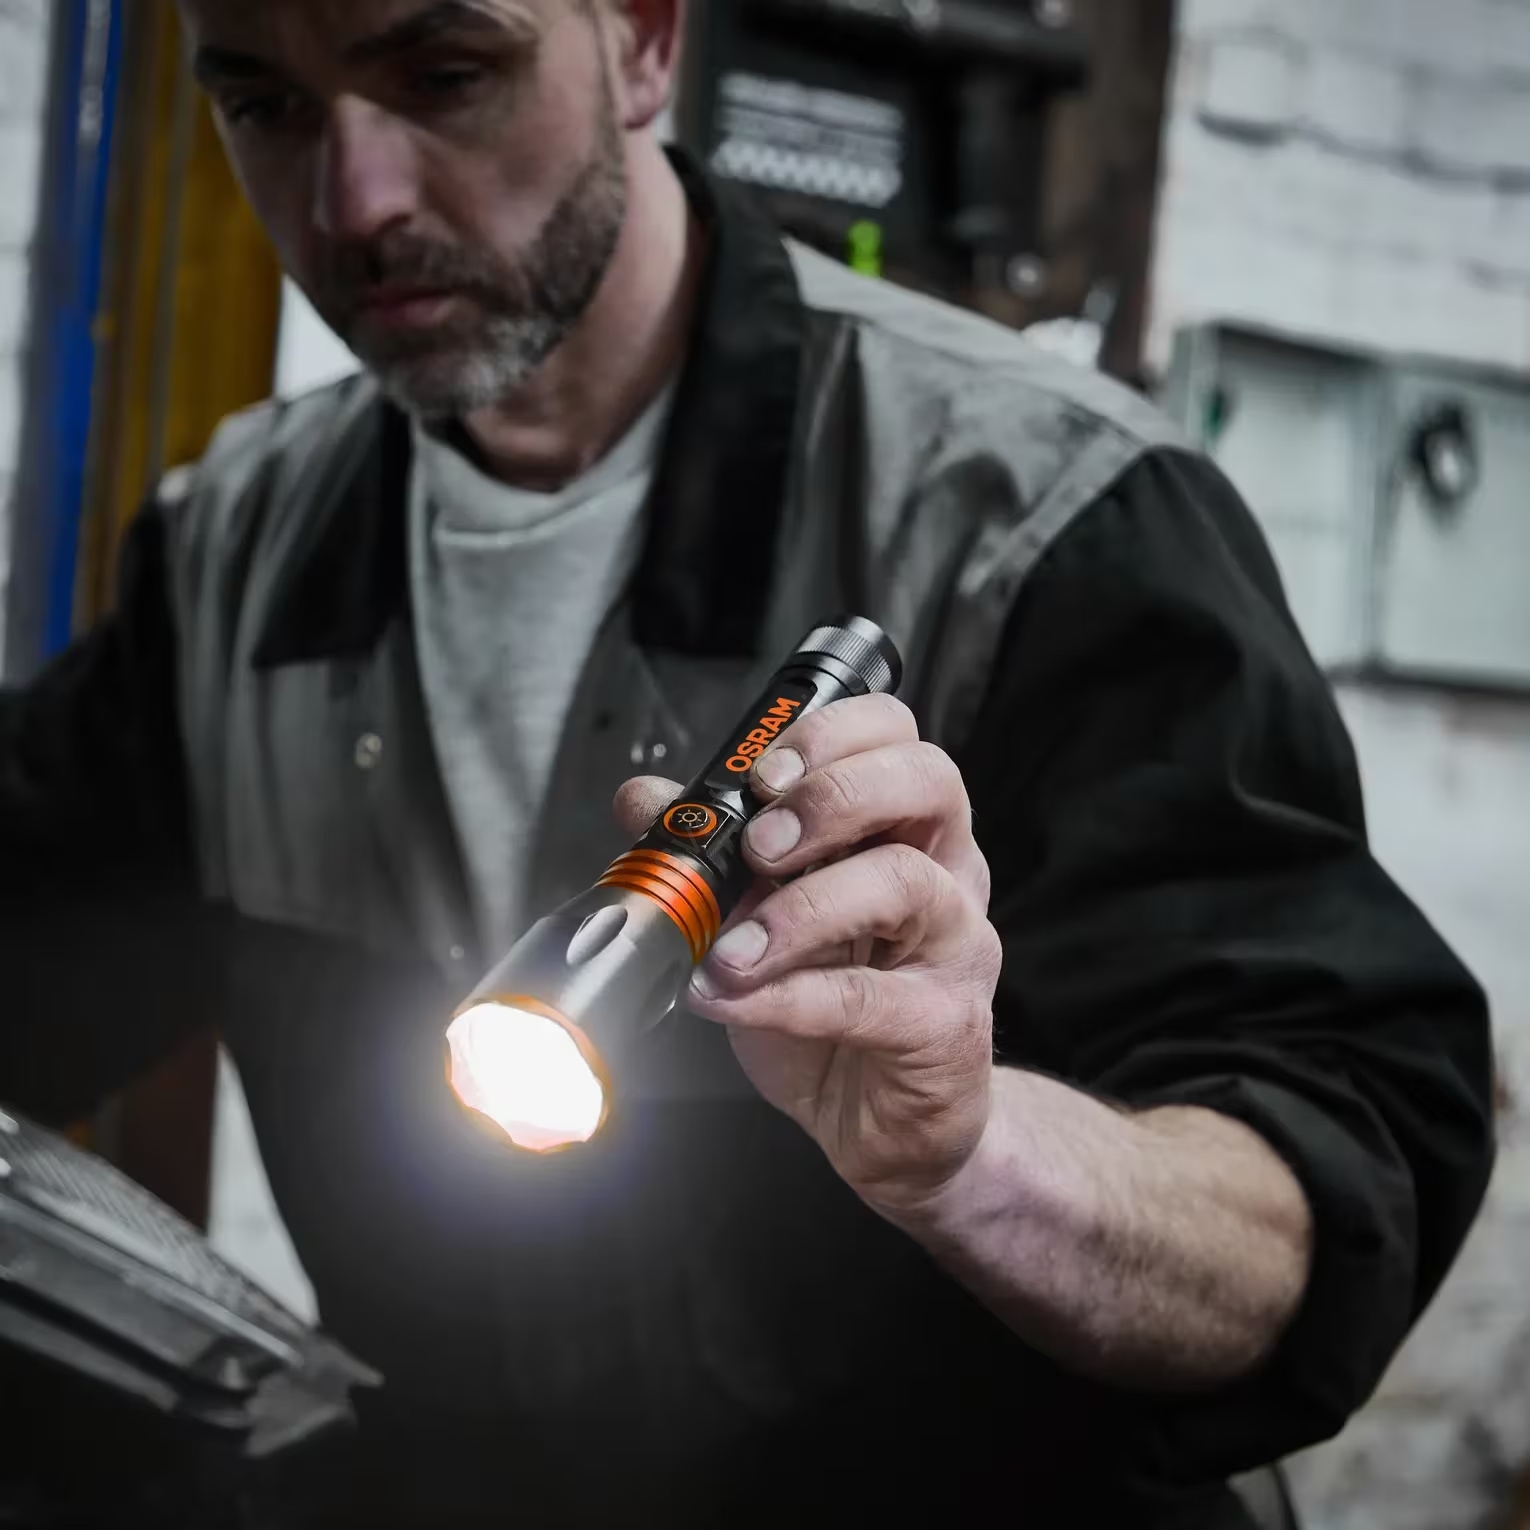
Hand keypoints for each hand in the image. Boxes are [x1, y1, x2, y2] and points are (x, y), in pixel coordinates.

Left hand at [614, 694, 1002, 1224]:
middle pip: (927, 780)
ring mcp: (958, 945)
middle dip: (831, 796)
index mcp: (905, 828)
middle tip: (759, 845)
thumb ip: (712, 854)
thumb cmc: (834, 1007)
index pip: (897, 734)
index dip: (832, 733)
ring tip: (730, 946)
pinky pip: (871, 998)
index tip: (763, 772)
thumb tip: (644, 799)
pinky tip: (734, 999)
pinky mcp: (948, 1025)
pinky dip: (789, 996)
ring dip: (800, 907)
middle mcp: (946, 871)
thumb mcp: (760, 919)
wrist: (884, 1125)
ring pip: (906, 882)